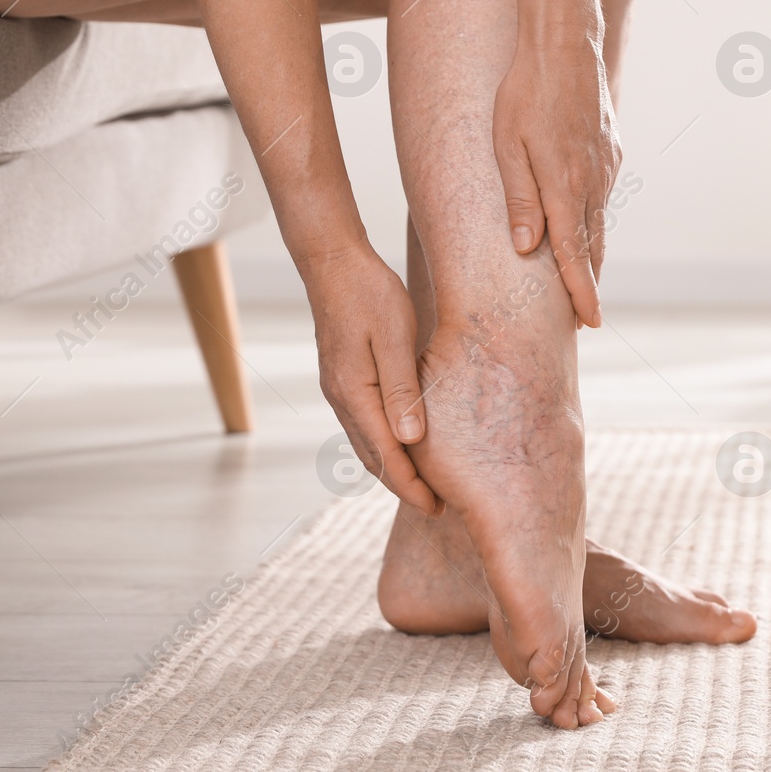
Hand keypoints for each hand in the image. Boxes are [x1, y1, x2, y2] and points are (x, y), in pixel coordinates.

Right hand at [304, 243, 440, 514]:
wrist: (333, 264)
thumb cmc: (370, 293)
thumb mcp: (395, 336)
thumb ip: (401, 389)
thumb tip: (410, 441)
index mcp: (355, 392)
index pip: (386, 455)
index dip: (411, 485)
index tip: (437, 507)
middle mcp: (342, 397)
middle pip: (372, 458)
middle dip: (403, 486)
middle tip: (437, 507)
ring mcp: (338, 390)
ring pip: (364, 445)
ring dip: (391, 469)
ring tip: (422, 486)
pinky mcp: (342, 379)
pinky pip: (362, 426)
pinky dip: (382, 447)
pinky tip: (401, 447)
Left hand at [493, 36, 620, 326]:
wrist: (564, 43)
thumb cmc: (523, 92)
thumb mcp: (506, 147)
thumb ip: (519, 199)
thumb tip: (525, 248)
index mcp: (566, 186)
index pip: (576, 254)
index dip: (582, 292)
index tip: (590, 322)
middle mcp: (593, 181)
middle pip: (593, 245)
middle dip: (589, 282)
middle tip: (584, 316)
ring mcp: (606, 165)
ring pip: (600, 221)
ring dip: (593, 252)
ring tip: (584, 280)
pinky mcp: (611, 150)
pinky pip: (603, 194)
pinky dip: (594, 217)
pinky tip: (583, 224)